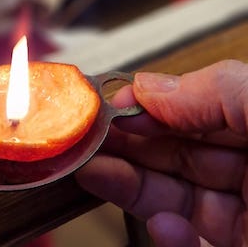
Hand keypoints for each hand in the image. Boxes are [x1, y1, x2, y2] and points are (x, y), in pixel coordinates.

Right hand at [76, 60, 247, 246]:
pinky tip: (160, 224)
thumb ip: (217, 91)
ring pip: (177, 199)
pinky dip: (169, 239)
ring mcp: (247, 220)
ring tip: (93, 171)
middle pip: (179, 153)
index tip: (114, 105)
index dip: (154, 107)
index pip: (199, 110)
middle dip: (129, 144)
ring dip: (131, 186)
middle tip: (87, 137)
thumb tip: (151, 88)